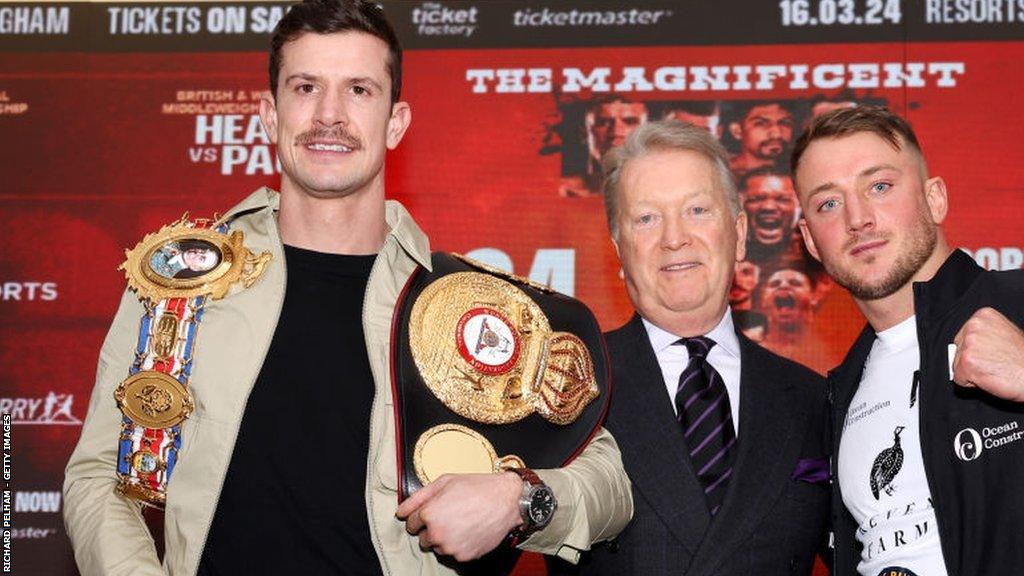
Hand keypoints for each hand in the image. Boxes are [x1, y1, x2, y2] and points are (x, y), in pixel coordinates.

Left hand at [395, 472, 522, 561]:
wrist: (506, 499)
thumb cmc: (476, 487)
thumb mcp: (444, 482)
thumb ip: (418, 497)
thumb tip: (400, 511)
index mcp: (429, 514)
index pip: (410, 524)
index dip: (419, 516)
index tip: (432, 512)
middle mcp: (437, 534)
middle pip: (422, 538)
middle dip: (431, 529)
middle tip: (449, 515)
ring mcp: (451, 547)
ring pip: (438, 547)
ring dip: (444, 538)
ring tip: (461, 522)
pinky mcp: (464, 556)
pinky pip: (454, 553)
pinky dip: (459, 544)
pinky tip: (469, 530)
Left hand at [952, 307, 1023, 401]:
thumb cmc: (1023, 358)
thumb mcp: (1005, 334)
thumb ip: (984, 336)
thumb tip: (968, 343)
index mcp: (983, 316)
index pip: (964, 337)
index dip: (978, 350)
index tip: (993, 353)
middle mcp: (973, 326)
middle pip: (958, 350)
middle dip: (972, 360)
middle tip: (994, 363)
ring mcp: (969, 343)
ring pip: (957, 364)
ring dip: (973, 371)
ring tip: (994, 368)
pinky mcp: (966, 361)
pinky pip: (959, 378)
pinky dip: (972, 383)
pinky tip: (990, 376)